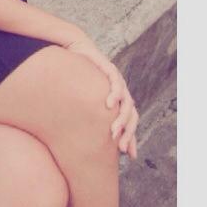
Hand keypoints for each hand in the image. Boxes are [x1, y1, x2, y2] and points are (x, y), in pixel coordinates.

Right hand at [65, 35, 138, 159]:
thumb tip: (81, 138)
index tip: (130, 156)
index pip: (130, 122)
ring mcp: (117, 80)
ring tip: (114, 131)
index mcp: (118, 100)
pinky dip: (115, 93)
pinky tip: (110, 103)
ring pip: (127, 102)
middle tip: (119, 147)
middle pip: (132, 115)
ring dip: (121, 118)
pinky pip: (116, 83)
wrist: (75, 50)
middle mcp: (121, 92)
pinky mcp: (110, 69)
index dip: (131, 138)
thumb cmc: (77, 76)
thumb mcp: (83, 100)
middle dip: (128, 133)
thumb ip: (88, 115)